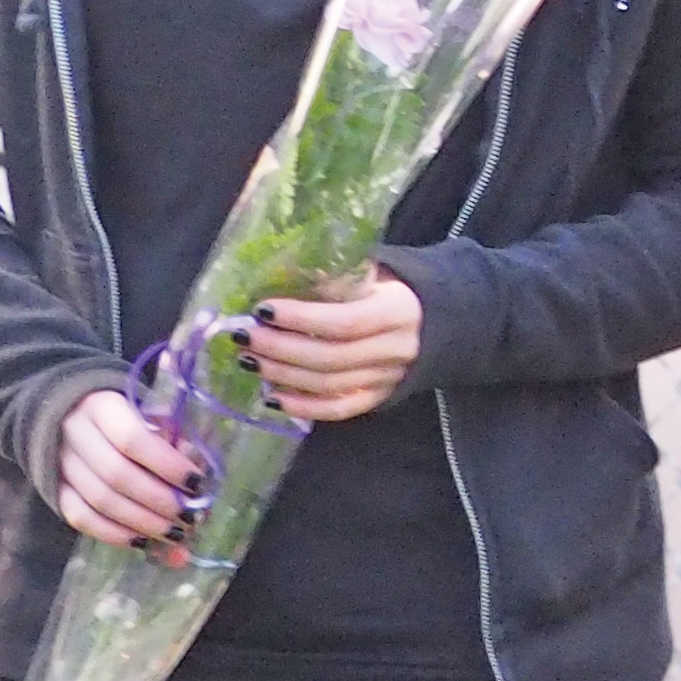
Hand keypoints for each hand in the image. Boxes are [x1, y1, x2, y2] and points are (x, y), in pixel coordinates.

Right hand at [53, 389, 200, 559]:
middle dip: (159, 500)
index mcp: (102, 406)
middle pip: (116, 474)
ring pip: (99, 500)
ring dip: (141, 522)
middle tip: (190, 516)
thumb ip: (177, 440)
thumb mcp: (156, 414)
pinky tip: (141, 541)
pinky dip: (113, 533)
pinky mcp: (55, 489)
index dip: (166, 464)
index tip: (196, 482)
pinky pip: (80, 517)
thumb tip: (196, 480)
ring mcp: (60, 464)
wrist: (76, 418)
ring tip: (175, 533)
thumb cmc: (131, 416)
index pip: (133, 438)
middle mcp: (75, 434)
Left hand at [241, 278, 423, 420]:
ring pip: (328, 384)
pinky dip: (302, 407)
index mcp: (397, 311)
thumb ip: (339, 275)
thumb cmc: (394, 290)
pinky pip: (338, 410)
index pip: (344, 322)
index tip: (262, 310)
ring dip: (282, 374)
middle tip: (245, 336)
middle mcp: (396, 349)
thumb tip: (286, 271)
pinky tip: (272, 397)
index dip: (299, 319)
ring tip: (250, 360)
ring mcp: (388, 378)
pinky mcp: (378, 398)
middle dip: (280, 348)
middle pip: (329, 358)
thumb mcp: (376, 273)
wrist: (436, 322)